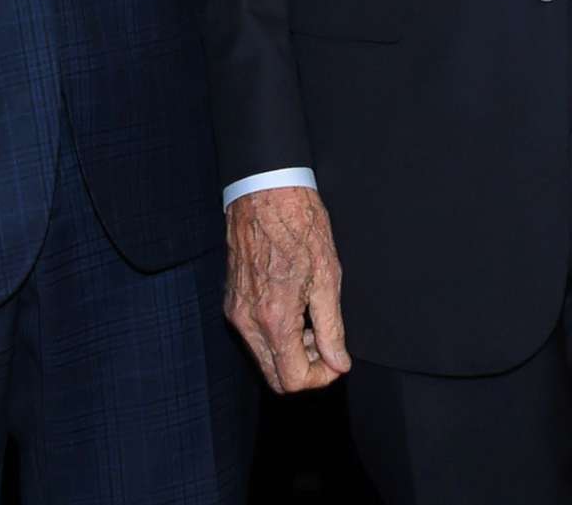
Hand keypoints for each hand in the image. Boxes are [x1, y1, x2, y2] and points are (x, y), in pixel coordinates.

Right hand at [224, 185, 350, 392]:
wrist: (265, 192)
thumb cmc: (298, 226)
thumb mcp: (328, 277)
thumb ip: (332, 328)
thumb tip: (339, 363)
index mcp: (274, 318)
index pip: (294, 379)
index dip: (322, 377)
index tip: (337, 360)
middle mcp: (248, 321)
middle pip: (275, 378)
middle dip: (306, 369)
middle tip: (327, 344)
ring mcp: (236, 311)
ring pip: (264, 359)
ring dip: (291, 353)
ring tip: (313, 322)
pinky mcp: (232, 302)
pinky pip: (254, 338)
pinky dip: (276, 337)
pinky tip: (295, 309)